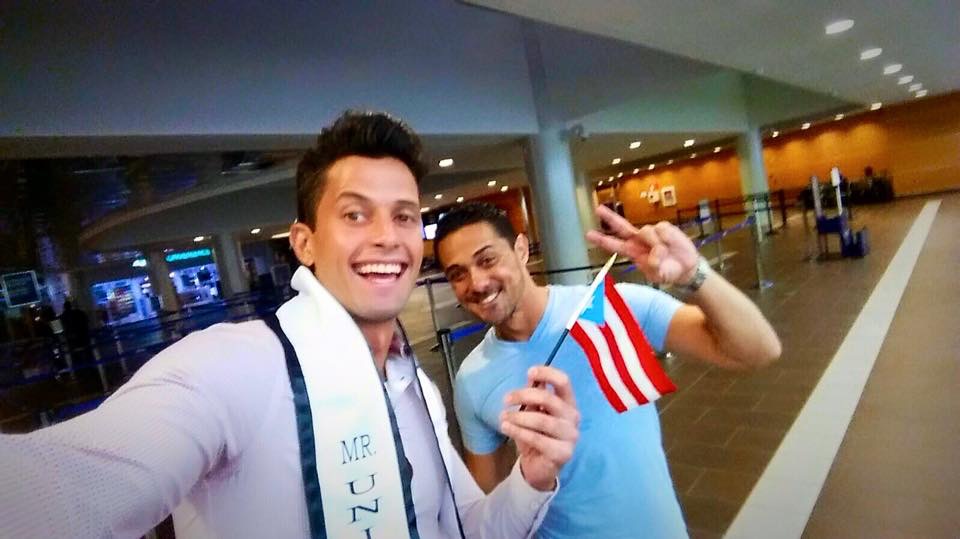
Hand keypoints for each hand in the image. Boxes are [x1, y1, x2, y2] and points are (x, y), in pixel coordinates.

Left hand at [500, 366, 579, 490]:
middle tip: (505, 399)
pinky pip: (537, 438)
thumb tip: (531, 376)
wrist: (538, 468)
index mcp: (569, 403)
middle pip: (549, 399)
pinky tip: (506, 428)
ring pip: (541, 419)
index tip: (529, 372)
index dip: (547, 373)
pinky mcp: (563, 453)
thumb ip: (534, 395)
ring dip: (518, 416)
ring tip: (503, 417)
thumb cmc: (536, 435)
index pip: (564, 382)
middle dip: (523, 395)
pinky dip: (518, 431)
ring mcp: (570, 436)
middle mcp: (574, 418)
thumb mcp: (533, 412)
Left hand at [586, 205, 699, 284]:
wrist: (686, 268)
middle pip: (622, 226)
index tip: (589, 234)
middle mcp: (638, 240)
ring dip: (657, 245)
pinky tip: (671, 245)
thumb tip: (653, 257)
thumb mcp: (659, 276)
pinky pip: (662, 230)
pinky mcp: (664, 227)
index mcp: (632, 252)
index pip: (614, 245)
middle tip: (598, 209)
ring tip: (665, 254)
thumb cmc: (668, 272)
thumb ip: (655, 268)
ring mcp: (650, 232)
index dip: (602, 240)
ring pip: (647, 232)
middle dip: (610, 218)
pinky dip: (667, 239)